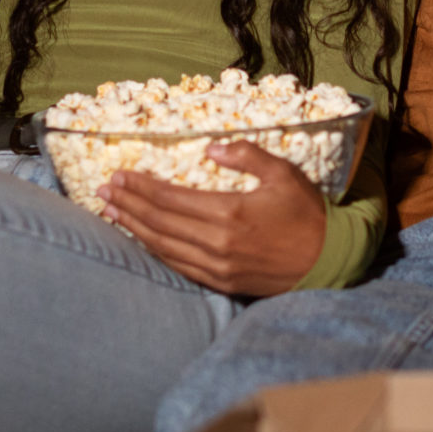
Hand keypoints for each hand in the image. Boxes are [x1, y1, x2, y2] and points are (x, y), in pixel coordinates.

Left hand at [100, 141, 326, 296]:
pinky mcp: (222, 282)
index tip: (119, 175)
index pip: (171, 199)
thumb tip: (212, 148)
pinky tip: (142, 240)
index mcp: (230, 213)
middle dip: (129, 205)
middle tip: (103, 191)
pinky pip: (180, 266)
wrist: (329, 261)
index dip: (141, 187)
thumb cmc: (308, 214)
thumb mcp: (284, 174)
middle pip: (160, 222)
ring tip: (112, 213)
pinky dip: (156, 251)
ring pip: (164, 247)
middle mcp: (218, 243)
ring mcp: (218, 267)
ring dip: (135, 229)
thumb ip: (248, 155)